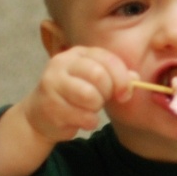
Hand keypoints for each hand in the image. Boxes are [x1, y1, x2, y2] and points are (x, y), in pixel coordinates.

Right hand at [0, 46, 135, 175]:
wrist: (41, 115)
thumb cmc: (76, 96)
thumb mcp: (98, 83)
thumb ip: (117, 78)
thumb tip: (135, 79)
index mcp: (79, 54)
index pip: (108, 60)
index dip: (122, 79)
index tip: (124, 95)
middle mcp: (62, 63)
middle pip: (99, 76)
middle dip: (106, 93)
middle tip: (100, 101)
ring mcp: (52, 82)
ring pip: (90, 97)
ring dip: (95, 109)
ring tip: (88, 109)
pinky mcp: (48, 104)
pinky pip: (82, 117)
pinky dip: (88, 122)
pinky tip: (77, 119)